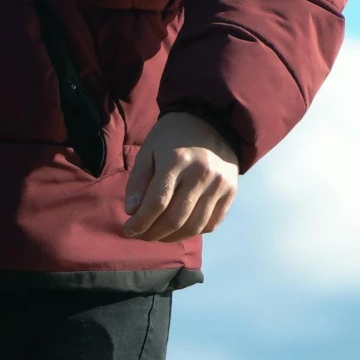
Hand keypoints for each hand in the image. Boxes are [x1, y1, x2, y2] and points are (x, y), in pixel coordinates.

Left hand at [122, 112, 238, 242]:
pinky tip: (179, 229)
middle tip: (141, 235)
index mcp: (177, 161)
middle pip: (175, 218)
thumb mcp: (149, 151)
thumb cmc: (173, 137)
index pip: (157, 202)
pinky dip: (193, 232)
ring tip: (157, 235)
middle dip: (153, 233)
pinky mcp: (231, 192)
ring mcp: (219, 184)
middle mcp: (201, 174)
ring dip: (172, 237)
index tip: (128, 229)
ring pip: (193, 226)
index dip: (140, 222)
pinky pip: (211, 223)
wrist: (213, 121)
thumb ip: (138, 181)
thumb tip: (132, 211)